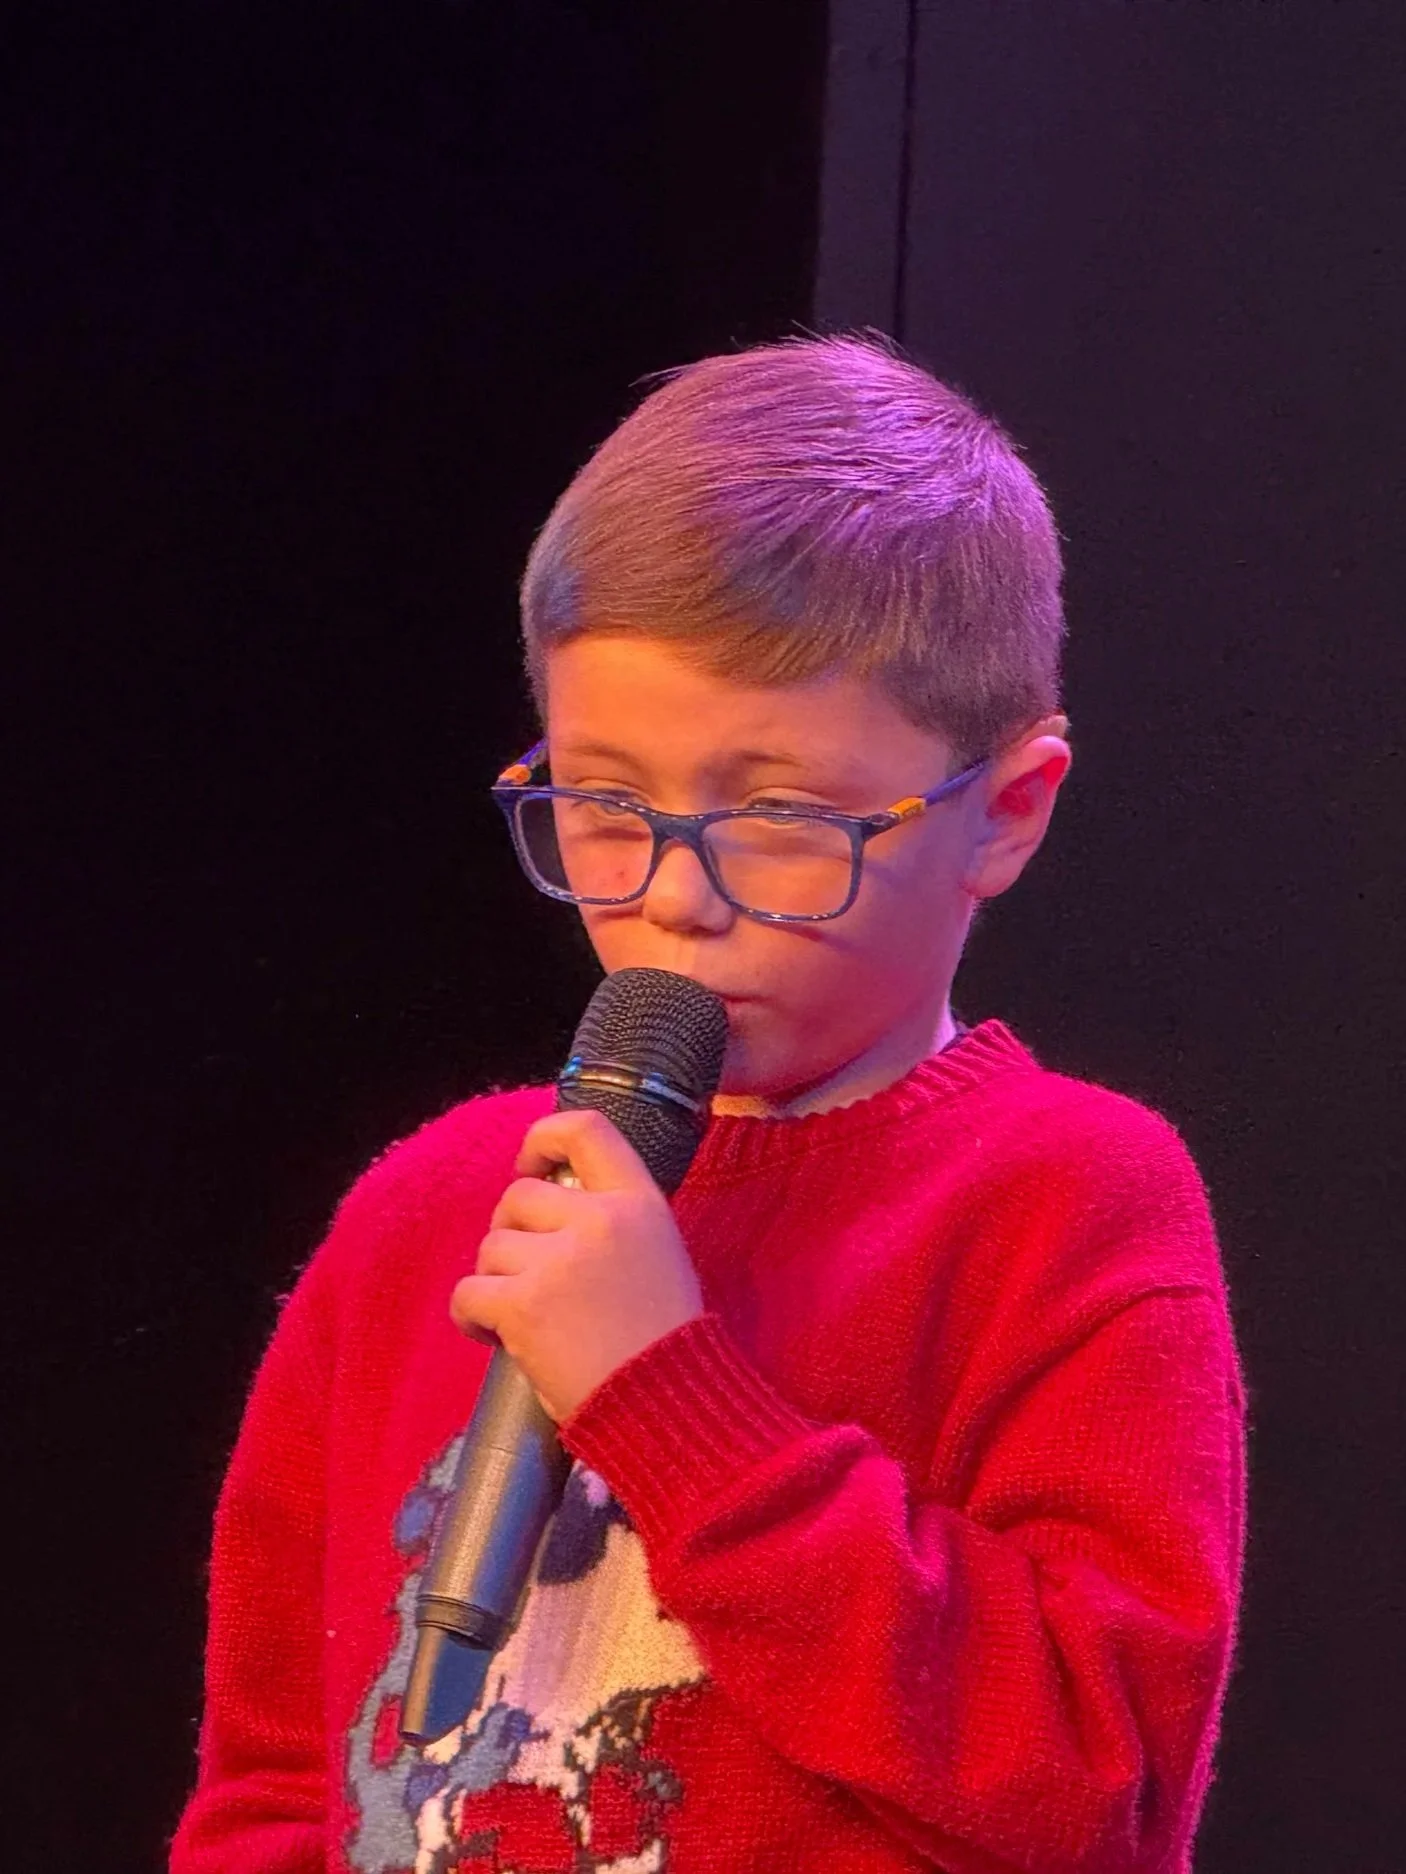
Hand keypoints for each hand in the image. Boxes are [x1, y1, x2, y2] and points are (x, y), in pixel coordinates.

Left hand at [450, 1107, 703, 1421]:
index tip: (528, 1165)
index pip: (586, 1129)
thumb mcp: (658, 1256)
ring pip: (492, 1247)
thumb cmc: (664, 1342)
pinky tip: (495, 1337)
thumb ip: (611, 1222)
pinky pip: (468, 1292)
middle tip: (531, 1277)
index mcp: (639, 1203)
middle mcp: (599, 1220)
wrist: (665, 1406)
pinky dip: (471, 1315)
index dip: (543, 1137)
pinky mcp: (523, 1305)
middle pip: (519, 1196)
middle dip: (513, 1234)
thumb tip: (548, 1210)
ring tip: (527, 1318)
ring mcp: (558, 1261)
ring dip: (497, 1280)